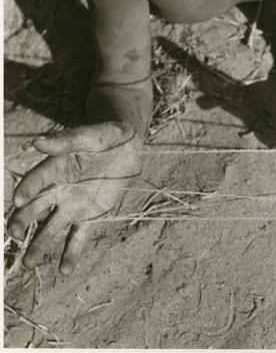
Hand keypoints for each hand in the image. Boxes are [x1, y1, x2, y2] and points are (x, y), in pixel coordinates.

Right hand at [8, 122, 143, 274]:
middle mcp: (58, 189)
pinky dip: (71, 252)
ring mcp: (73, 204)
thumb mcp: (91, 136)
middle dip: (23, 220)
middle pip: (36, 207)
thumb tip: (37, 142)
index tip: (19, 199)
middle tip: (15, 233)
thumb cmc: (107, 136)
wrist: (129, 147)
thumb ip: (67, 140)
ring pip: (51, 227)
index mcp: (55, 167)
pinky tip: (64, 270)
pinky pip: (79, 236)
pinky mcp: (90, 216)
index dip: (27, 189)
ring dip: (40, 244)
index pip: (36, 180)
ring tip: (29, 262)